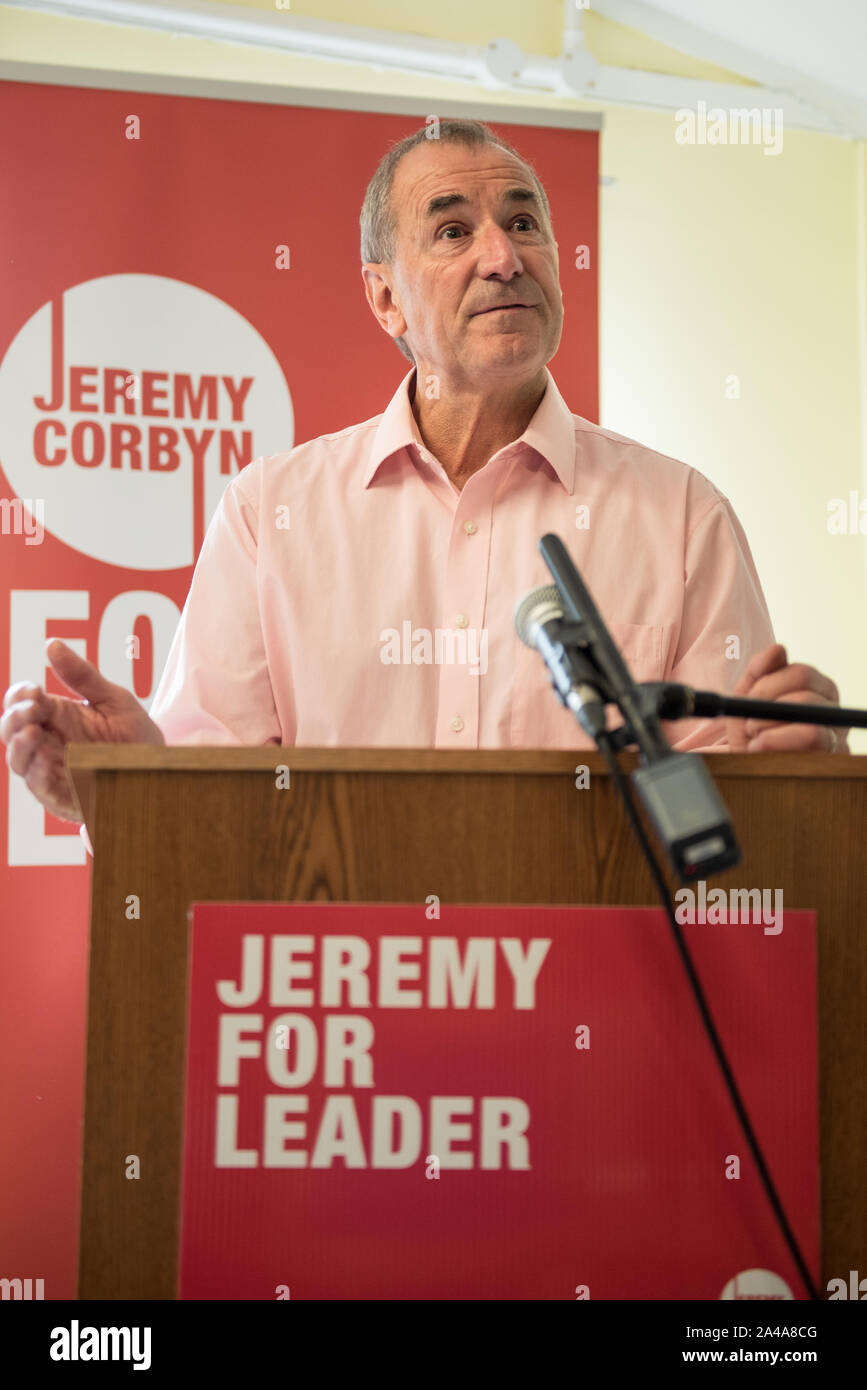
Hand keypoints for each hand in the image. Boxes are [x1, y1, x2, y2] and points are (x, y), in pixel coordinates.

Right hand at [1, 638, 165, 821]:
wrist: (161, 771)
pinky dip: (37, 773)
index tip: (34, 690)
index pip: (21, 703)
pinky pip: (39, 787)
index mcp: (56, 716)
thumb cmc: (135, 735)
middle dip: (14, 718)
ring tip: (32, 732)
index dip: (20, 695)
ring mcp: (51, 769)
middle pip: (11, 730)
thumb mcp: (113, 700)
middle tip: (32, 708)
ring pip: (18, 759)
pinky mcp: (61, 795)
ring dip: (19, 746)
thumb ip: (83, 676)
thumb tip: (51, 644)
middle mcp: (48, 742)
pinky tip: (44, 758)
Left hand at [725, 643, 849, 752]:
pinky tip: (760, 750)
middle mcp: (832, 711)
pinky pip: (808, 754)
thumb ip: (759, 669)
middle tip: (750, 724)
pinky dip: (777, 748)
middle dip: (768, 710)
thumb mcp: (748, 695)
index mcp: (818, 688)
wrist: (747, 764)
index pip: (801, 674)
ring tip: (755, 739)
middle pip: (806, 698)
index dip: (769, 685)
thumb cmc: (752, 728)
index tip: (749, 698)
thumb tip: (778, 649)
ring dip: (772, 732)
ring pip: (811, 729)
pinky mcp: (829, 763)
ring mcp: (835, 740)